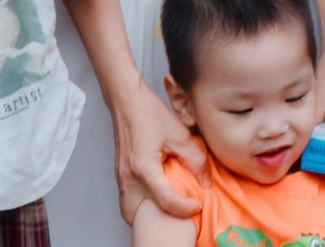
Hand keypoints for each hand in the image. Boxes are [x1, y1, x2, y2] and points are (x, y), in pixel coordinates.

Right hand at [108, 78, 202, 224]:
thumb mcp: (179, 134)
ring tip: (168, 207)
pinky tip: (156, 196)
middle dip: (160, 220)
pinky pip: (128, 200)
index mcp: (143, 168)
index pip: (165, 201)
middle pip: (140, 216)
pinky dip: (141, 204)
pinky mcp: (119, 175)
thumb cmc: (150, 114)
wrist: (126, 103)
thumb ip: (195, 159)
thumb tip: (205, 181)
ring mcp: (120, 178)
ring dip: (148, 215)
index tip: (197, 204)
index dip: (184, 208)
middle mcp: (128, 177)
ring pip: (130, 211)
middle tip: (179, 211)